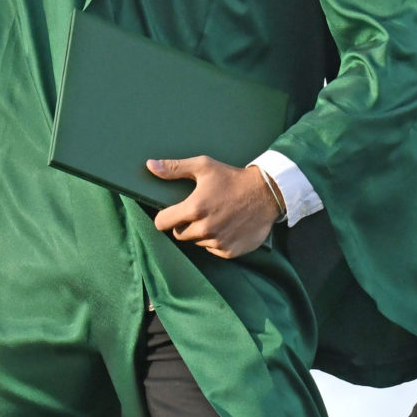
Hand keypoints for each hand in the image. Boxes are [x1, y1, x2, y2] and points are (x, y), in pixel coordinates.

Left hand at [150, 156, 281, 258]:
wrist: (267, 193)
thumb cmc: (233, 178)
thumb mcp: (204, 166)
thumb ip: (175, 168)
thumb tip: (150, 166)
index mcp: (195, 208)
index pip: (163, 222)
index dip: (164, 217)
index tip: (171, 212)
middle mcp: (204, 228)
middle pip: (179, 234)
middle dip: (184, 224)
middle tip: (198, 212)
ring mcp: (217, 242)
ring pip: (196, 242)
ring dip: (201, 233)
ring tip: (215, 217)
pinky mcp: (229, 251)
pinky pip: (213, 250)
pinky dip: (216, 241)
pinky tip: (225, 226)